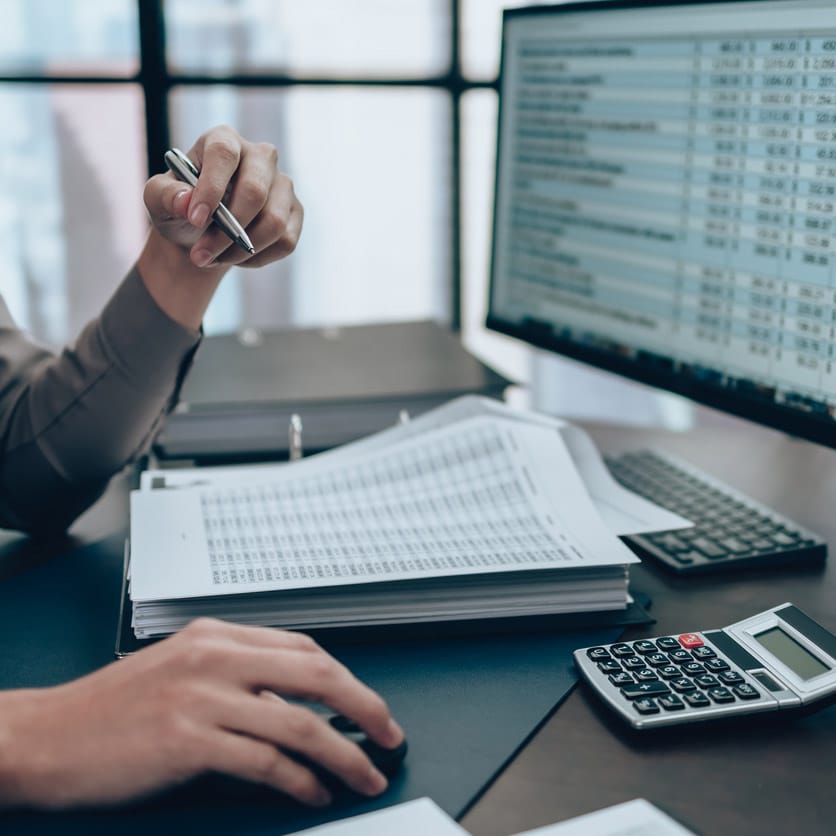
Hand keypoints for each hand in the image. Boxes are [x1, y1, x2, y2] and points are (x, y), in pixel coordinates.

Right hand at [0, 619, 402, 809]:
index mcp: (217, 635)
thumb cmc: (112, 710)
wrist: (46, 737)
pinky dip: (300, 780)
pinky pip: (265, 761)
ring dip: (344, 753)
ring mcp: (202, 697)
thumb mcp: (181, 670)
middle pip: (316, 674)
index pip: (303, 648)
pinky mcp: (188, 741)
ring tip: (366, 774)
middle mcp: (215, 657)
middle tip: (390, 735)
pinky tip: (314, 792)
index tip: (367, 705)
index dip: (345, 678)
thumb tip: (293, 705)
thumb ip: (237, 677)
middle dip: (364, 706)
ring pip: (298, 722)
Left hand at [143, 124, 302, 269]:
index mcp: (224, 141)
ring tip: (214, 258)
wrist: (200, 232)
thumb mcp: (157, 200)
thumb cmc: (180, 207)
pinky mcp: (295, 213)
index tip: (195, 219)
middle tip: (200, 255)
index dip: (211, 188)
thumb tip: (186, 202)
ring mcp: (282, 185)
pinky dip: (257, 258)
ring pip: (274, 222)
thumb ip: (165, 195)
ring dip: (241, 250)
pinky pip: (285, 242)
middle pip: (255, 191)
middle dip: (228, 231)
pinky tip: (236, 256)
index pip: (224, 155)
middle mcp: (260, 156)